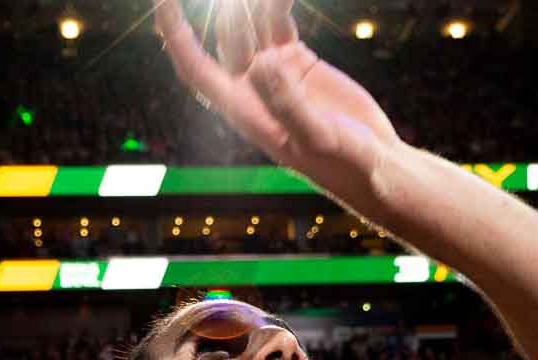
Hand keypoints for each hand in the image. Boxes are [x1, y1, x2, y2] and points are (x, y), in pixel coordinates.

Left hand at [155, 0, 401, 201]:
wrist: (374, 164)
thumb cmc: (343, 164)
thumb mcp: (317, 138)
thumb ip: (288, 104)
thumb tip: (262, 63)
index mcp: (243, 111)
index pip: (196, 68)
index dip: (176, 35)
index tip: (163, 0)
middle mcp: (251, 88)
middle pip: (226, 36)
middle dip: (229, 8)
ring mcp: (274, 72)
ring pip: (251, 25)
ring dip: (253, 2)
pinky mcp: (297, 60)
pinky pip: (279, 22)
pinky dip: (278, 3)